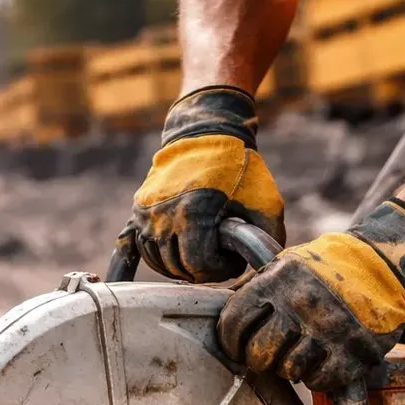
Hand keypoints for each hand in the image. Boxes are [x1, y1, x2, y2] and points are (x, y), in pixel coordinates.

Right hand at [116, 87, 284, 282]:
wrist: (207, 132)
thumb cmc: (240, 168)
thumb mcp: (265, 203)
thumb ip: (267, 241)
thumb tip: (265, 269)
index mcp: (193, 215)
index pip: (199, 267)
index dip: (220, 271)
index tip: (232, 260)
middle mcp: (164, 216)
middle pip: (179, 268)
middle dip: (203, 270)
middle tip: (219, 257)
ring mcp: (148, 214)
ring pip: (160, 262)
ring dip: (181, 267)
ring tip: (201, 256)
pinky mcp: (140, 210)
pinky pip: (137, 247)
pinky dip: (148, 260)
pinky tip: (147, 272)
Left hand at [217, 199, 404, 391]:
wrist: (386, 265)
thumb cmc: (330, 267)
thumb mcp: (288, 264)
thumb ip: (258, 290)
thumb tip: (230, 321)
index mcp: (278, 282)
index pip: (234, 324)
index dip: (232, 342)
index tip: (239, 347)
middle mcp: (300, 305)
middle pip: (259, 354)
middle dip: (261, 360)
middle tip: (271, 355)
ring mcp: (328, 330)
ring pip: (288, 371)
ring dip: (291, 369)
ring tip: (300, 357)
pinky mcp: (353, 352)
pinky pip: (319, 381)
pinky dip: (316, 378)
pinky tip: (321, 364)